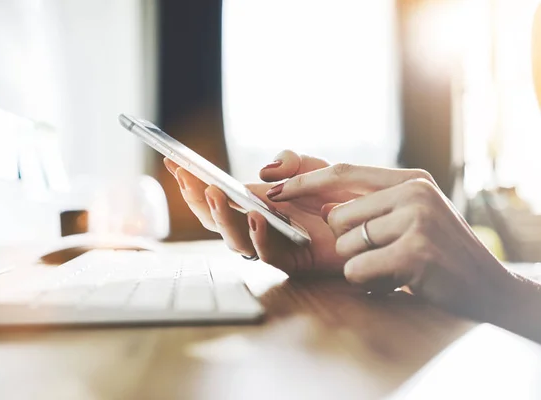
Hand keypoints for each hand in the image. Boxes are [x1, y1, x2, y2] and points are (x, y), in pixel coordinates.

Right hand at [164, 151, 350, 274]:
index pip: (215, 196)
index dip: (193, 183)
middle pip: (214, 220)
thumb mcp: (312, 168)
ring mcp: (271, 244)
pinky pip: (267, 254)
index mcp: (254, 204)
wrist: (369, 220)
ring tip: (215, 192)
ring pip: (233, 239)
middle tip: (187, 178)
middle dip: (196, 200)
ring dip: (220, 217)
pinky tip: (256, 218)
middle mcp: (256, 226)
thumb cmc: (338, 196)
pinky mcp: (291, 261)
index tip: (174, 163)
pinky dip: (257, 237)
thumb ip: (289, 162)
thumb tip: (263, 172)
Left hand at [268, 163, 524, 324]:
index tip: (274, 189)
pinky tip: (398, 281)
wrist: (487, 286)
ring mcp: (417, 220)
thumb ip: (368, 202)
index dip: (304, 182)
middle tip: (379, 252)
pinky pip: (357, 269)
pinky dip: (369, 281)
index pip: (342, 172)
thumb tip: (322, 202)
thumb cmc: (438, 251)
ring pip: (346, 244)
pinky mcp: (416, 251)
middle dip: (345, 241)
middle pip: (337, 215)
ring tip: (395, 266)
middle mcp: (413, 192)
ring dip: (361, 263)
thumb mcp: (409, 215)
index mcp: (409, 179)